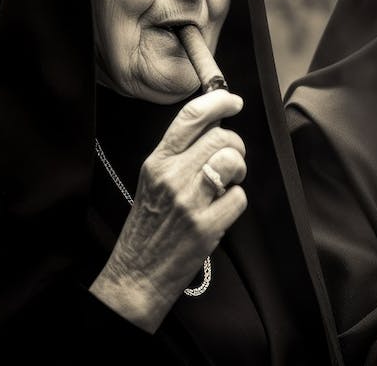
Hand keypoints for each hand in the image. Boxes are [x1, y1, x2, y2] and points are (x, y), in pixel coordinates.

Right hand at [89, 89, 247, 331]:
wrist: (136, 274)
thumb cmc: (149, 226)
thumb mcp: (153, 181)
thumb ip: (180, 154)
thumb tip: (214, 126)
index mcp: (157, 162)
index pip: (190, 117)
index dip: (218, 101)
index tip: (234, 101)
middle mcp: (171, 177)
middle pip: (221, 137)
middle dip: (236, 145)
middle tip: (231, 162)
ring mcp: (188, 201)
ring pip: (232, 161)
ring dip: (239, 171)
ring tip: (228, 184)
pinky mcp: (205, 225)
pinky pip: (240, 197)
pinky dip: (236, 202)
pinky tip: (221, 211)